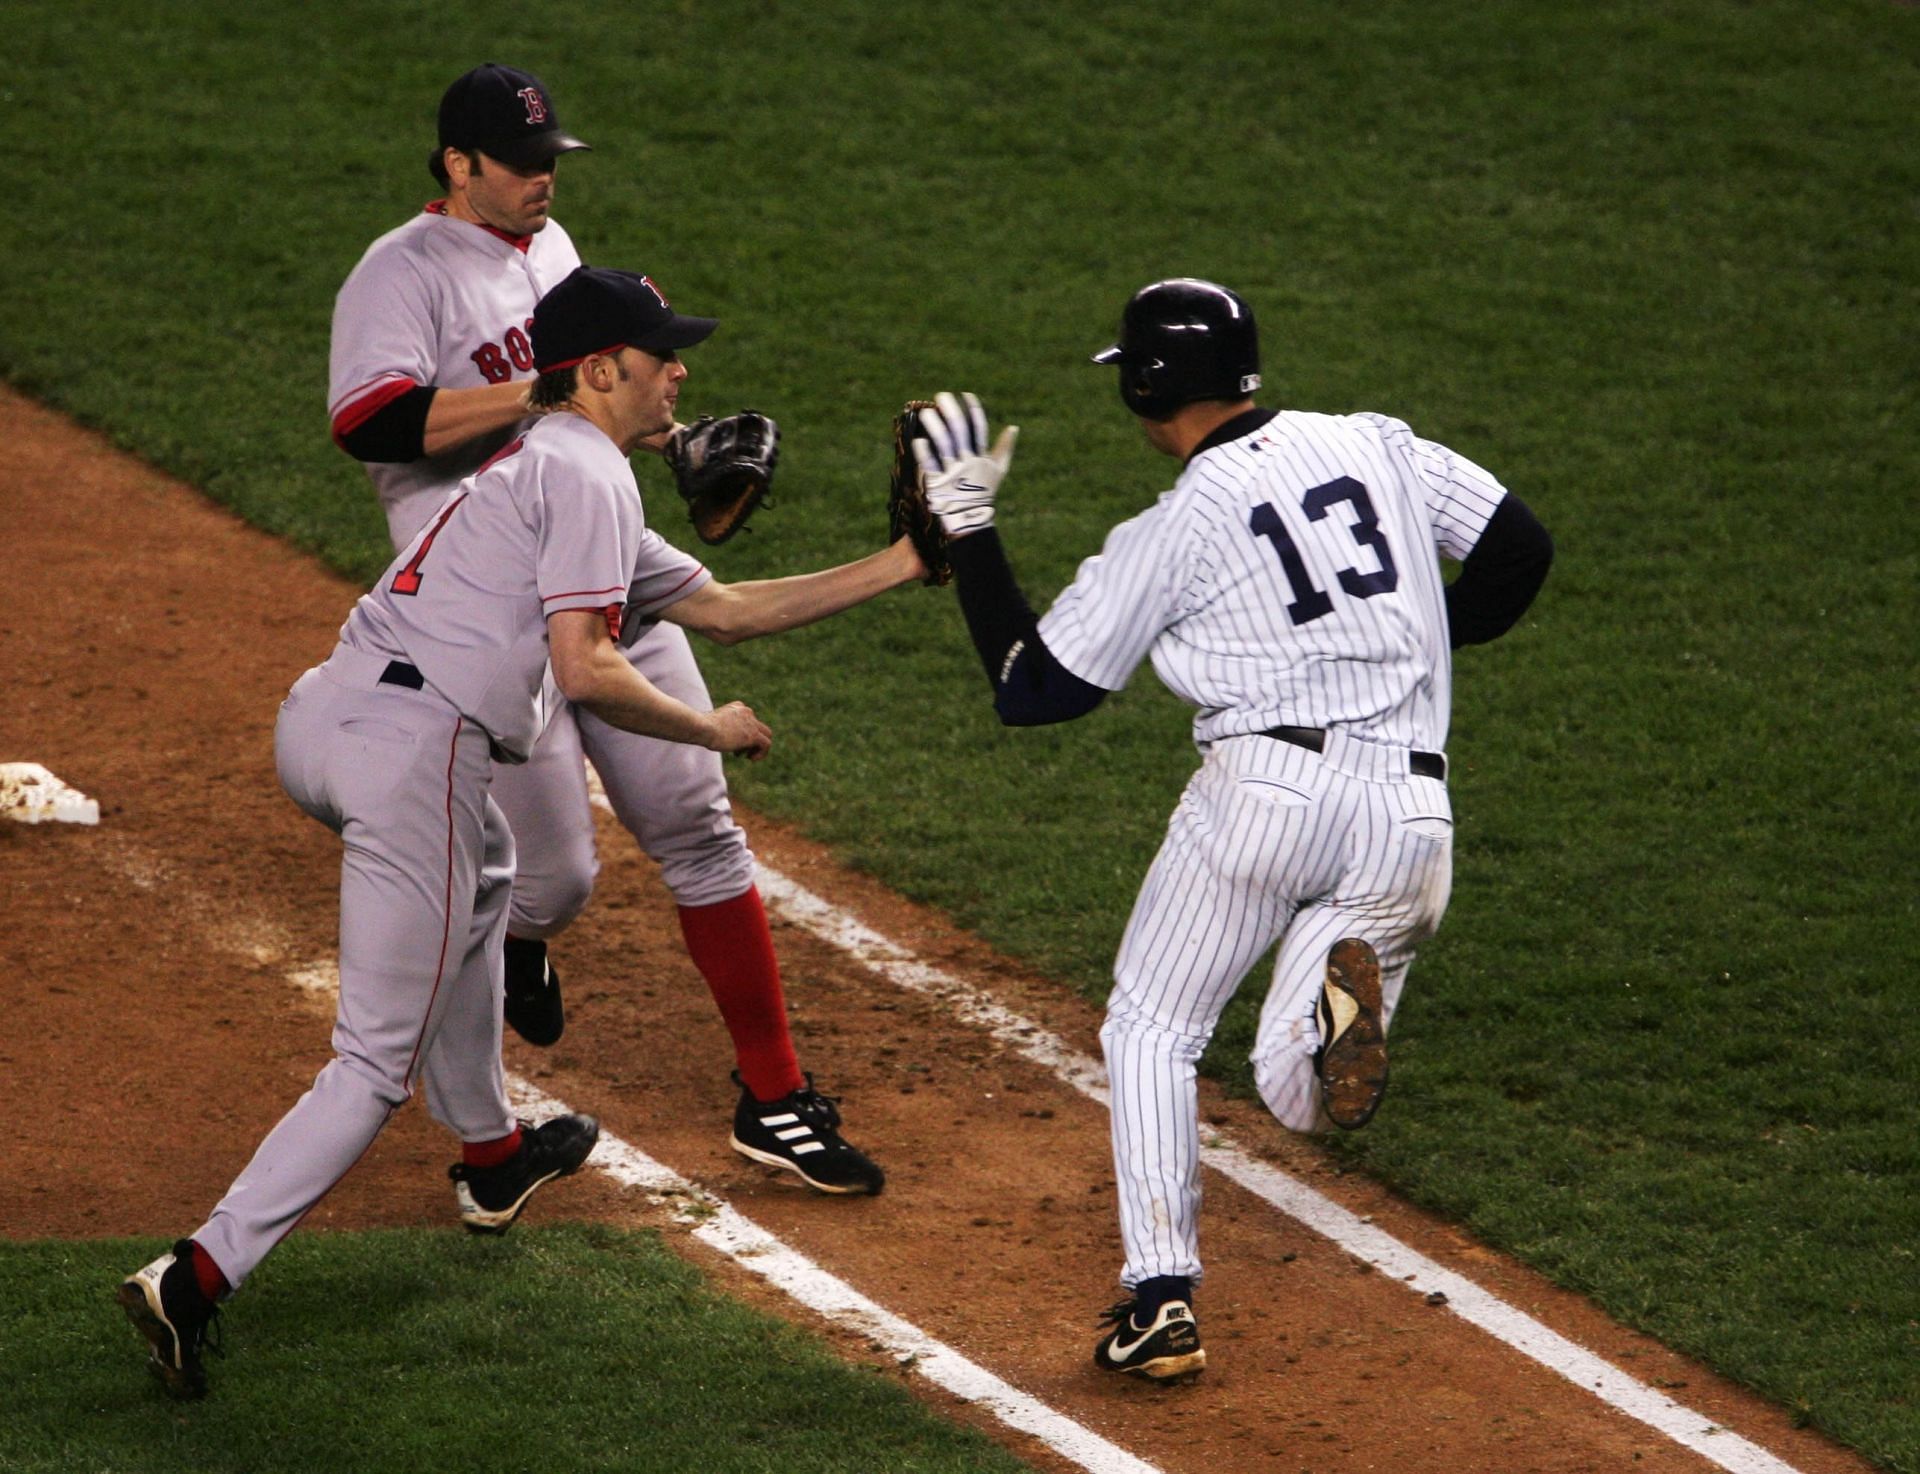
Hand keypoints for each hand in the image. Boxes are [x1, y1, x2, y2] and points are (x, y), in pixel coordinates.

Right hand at [706, 701, 771, 759]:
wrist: (702, 728)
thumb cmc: (700, 728)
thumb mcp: (712, 724)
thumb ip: (721, 728)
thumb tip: (723, 739)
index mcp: (737, 707)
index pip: (749, 720)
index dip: (744, 733)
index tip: (733, 744)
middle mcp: (747, 711)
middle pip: (759, 727)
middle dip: (752, 740)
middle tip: (740, 752)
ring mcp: (751, 723)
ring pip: (766, 735)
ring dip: (757, 747)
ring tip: (747, 757)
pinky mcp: (753, 735)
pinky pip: (766, 744)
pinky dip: (762, 753)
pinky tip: (751, 759)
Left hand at [911, 391, 1017, 538]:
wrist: (971, 520)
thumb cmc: (984, 492)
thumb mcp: (998, 470)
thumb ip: (1005, 448)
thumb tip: (1014, 428)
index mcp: (981, 457)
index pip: (979, 428)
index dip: (974, 410)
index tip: (965, 395)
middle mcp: (968, 462)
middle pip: (960, 431)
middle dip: (951, 411)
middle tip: (941, 396)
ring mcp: (953, 473)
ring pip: (944, 445)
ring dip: (935, 427)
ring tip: (926, 412)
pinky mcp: (939, 484)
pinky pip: (931, 466)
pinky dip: (924, 453)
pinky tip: (918, 440)